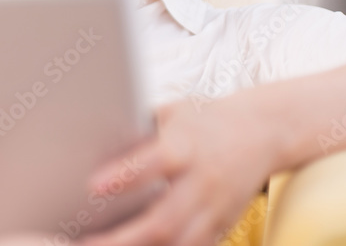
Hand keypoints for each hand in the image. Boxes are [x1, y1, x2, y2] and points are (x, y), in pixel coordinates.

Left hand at [79, 90, 279, 245]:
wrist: (262, 132)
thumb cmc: (203, 120)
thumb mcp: (171, 112)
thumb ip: (137, 129)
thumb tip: (91, 139)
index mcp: (186, 145)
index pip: (154, 162)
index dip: (124, 176)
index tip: (93, 186)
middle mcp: (203, 181)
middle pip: (164, 219)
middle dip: (123, 239)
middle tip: (84, 243)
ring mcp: (215, 209)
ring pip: (179, 244)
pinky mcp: (222, 227)